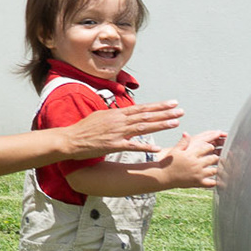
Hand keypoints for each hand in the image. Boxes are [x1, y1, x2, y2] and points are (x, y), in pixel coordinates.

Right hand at [64, 101, 182, 157]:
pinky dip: (145, 146)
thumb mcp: (99, 117)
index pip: (141, 108)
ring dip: (160, 125)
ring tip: (175, 122)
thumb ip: (114, 116)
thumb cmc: (83, 129)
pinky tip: (157, 148)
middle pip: (145, 116)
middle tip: (180, 110)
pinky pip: (132, 146)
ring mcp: (116, 133)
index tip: (172, 103)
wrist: (70, 139)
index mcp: (116, 114)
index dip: (158, 106)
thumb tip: (124, 113)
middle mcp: (118, 121)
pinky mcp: (113, 145)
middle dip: (164, 113)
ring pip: (142, 127)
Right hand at [165, 130, 226, 188]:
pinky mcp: (198, 182)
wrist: (163, 176)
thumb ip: (183, 142)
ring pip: (214, 170)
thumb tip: (186, 133)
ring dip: (215, 168)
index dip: (210, 147)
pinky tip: (212, 179)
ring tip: (212, 167)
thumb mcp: (174, 150)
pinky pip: (211, 183)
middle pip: (214, 158)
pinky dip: (213, 181)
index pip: (208, 148)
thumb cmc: (168, 163)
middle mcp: (196, 164)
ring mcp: (198, 174)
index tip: (209, 148)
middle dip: (214, 157)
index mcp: (191, 155)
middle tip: (212, 158)